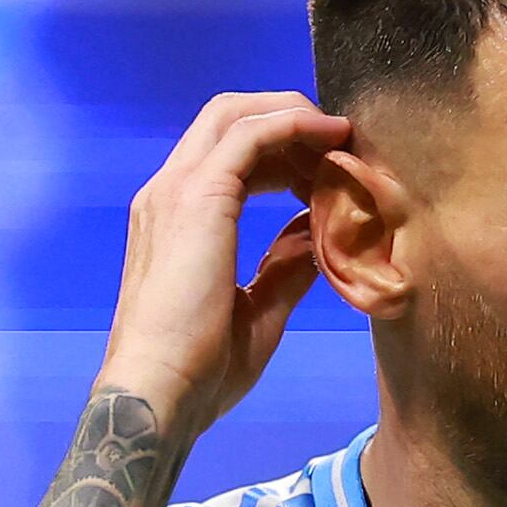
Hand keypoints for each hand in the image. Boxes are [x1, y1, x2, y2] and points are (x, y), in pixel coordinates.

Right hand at [97, 91, 353, 439]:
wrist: (162, 390)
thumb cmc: (202, 367)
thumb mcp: (259, 309)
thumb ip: (285, 266)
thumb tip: (317, 238)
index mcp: (176, 218)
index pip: (226, 153)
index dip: (281, 149)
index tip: (328, 167)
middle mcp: (168, 192)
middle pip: (227, 118)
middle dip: (287, 117)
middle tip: (340, 142)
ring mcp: (177, 189)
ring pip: (237, 116)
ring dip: (295, 117)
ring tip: (344, 137)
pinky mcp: (198, 195)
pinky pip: (251, 135)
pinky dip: (294, 125)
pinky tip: (333, 136)